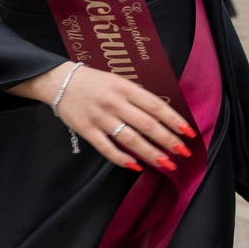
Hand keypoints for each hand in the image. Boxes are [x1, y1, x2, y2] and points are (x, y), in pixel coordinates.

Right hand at [21, 64, 195, 170]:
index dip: (173, 120)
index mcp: (125, 88)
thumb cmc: (95, 82)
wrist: (60, 82)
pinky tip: (136, 166)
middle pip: (147, 125)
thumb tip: (162, 117)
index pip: (155, 106)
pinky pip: (107, 148)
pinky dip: (122, 159)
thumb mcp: (118, 81)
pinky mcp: (87, 130)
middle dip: (168, 140)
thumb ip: (137, 97)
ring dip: (150, 153)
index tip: (188, 133)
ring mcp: (100, 118)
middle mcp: (114, 103)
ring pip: (130, 139)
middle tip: (183, 152)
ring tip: (166, 163)